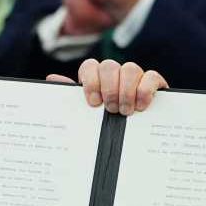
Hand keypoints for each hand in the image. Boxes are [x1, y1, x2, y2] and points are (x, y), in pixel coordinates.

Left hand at [49, 58, 166, 115]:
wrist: (134, 140)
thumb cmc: (106, 124)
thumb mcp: (87, 114)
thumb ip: (71, 97)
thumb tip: (51, 78)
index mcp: (97, 78)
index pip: (90, 66)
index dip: (91, 81)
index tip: (93, 102)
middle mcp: (116, 74)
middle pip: (109, 65)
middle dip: (109, 88)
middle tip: (110, 109)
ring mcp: (136, 77)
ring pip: (130, 68)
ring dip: (126, 91)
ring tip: (125, 111)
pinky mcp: (154, 83)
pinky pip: (151, 75)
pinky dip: (145, 89)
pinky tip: (141, 105)